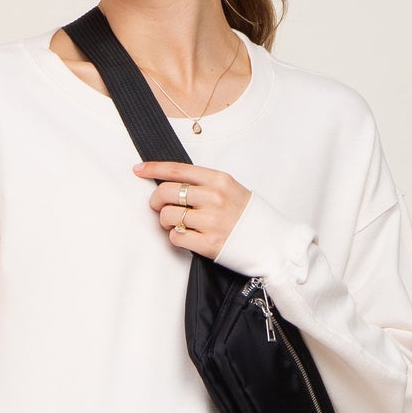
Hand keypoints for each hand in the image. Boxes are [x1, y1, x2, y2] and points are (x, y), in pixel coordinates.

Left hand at [132, 159, 251, 259]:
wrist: (273, 242)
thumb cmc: (250, 216)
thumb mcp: (231, 189)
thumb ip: (204, 184)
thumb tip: (172, 184)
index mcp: (219, 180)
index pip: (177, 170)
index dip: (153, 169)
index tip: (138, 170)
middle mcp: (214, 198)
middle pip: (166, 192)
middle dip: (156, 200)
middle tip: (159, 206)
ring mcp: (211, 221)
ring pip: (167, 216)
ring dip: (165, 221)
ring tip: (175, 224)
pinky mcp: (209, 244)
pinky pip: (175, 237)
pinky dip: (175, 237)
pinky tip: (185, 237)